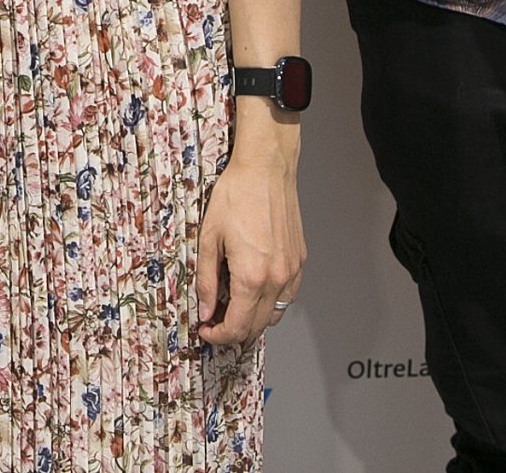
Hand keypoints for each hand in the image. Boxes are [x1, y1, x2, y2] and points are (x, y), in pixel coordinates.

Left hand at [196, 153, 305, 347]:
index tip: (206, 330)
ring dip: (254, 320)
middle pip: (257, 327)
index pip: (237, 327)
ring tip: (233, 307)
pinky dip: (270, 303)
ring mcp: (292, 270)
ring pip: (275, 314)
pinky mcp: (299, 260)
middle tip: (215, 321)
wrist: (265, 170)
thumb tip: (205, 310)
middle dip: (233, 331)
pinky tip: (254, 291)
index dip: (219, 335)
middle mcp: (277, 278)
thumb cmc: (236, 196)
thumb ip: (207, 280)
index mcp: (252, 276)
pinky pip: (287, 296)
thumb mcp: (209, 239)